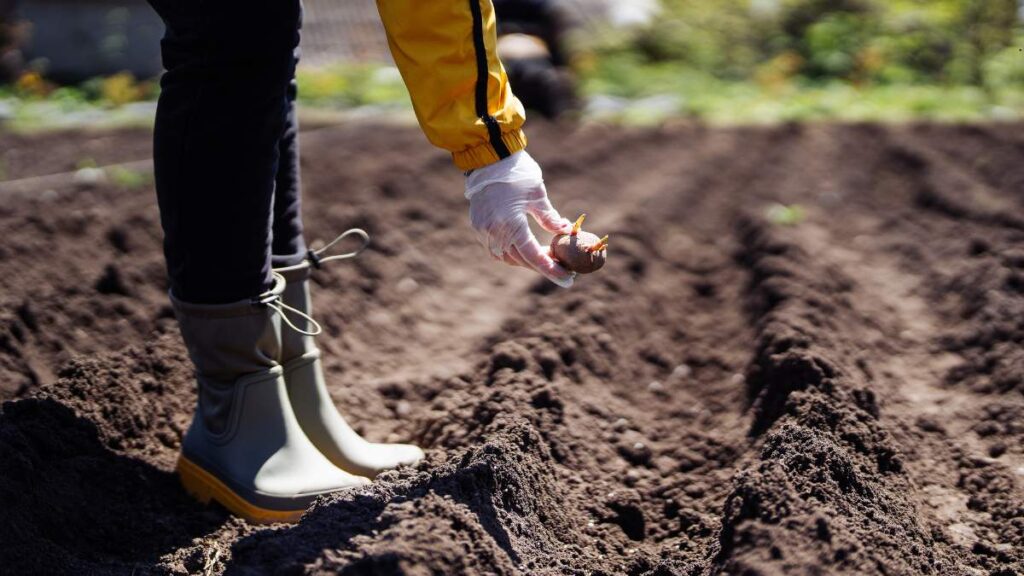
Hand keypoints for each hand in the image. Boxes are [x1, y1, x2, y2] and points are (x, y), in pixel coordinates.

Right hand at [465, 151, 574, 287]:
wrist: (487, 157)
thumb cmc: (517, 172)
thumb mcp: (537, 195)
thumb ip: (549, 217)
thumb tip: (564, 231)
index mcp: (511, 223)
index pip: (533, 256)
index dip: (551, 270)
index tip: (568, 279)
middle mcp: (494, 231)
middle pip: (520, 260)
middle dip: (541, 266)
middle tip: (561, 267)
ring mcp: (482, 230)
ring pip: (506, 257)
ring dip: (525, 261)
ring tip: (544, 258)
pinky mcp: (477, 225)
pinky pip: (494, 249)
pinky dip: (510, 253)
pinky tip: (524, 249)